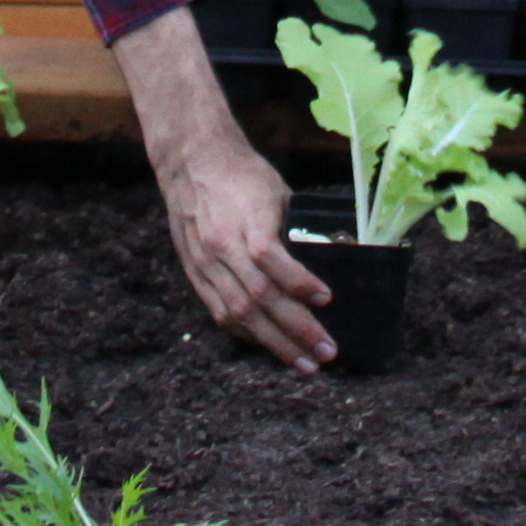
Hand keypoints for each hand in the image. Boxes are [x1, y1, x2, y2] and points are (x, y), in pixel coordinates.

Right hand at [153, 123, 335, 372]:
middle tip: (327, 352)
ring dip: (274, 342)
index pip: (270, 258)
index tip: (326, 298)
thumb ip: (296, 228)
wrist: (192, 162)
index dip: (298, 282)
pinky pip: (220, 311)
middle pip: (258, 296)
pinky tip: (269, 345)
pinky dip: (247, 333)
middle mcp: (222, 244)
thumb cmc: (243, 175)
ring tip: (304, 362)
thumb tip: (333, 254)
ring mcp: (205, 261)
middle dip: (296, 329)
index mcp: (245, 218)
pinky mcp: (195, 272)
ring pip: (239, 312)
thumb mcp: (277, 191)